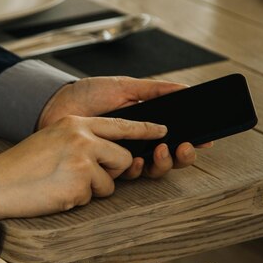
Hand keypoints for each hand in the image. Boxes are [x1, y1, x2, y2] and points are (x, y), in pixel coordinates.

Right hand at [0, 115, 166, 219]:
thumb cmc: (23, 166)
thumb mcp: (53, 140)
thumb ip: (80, 139)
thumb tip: (107, 153)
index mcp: (75, 124)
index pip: (118, 124)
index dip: (142, 128)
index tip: (161, 130)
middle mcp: (82, 136)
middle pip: (123, 156)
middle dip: (113, 172)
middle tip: (83, 175)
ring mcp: (83, 156)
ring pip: (111, 180)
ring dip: (92, 188)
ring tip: (63, 183)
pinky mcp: (82, 178)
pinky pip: (95, 196)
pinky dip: (79, 199)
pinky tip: (58, 191)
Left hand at [37, 76, 212, 176]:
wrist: (56, 105)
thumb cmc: (87, 94)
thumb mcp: (124, 86)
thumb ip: (155, 89)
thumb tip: (186, 88)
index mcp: (145, 124)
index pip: (175, 136)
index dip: (192, 140)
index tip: (207, 139)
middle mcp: (137, 142)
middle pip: (170, 157)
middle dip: (183, 155)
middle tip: (185, 146)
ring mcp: (123, 156)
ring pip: (154, 170)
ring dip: (164, 163)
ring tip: (163, 150)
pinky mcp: (107, 166)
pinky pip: (129, 175)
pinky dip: (138, 168)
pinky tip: (137, 160)